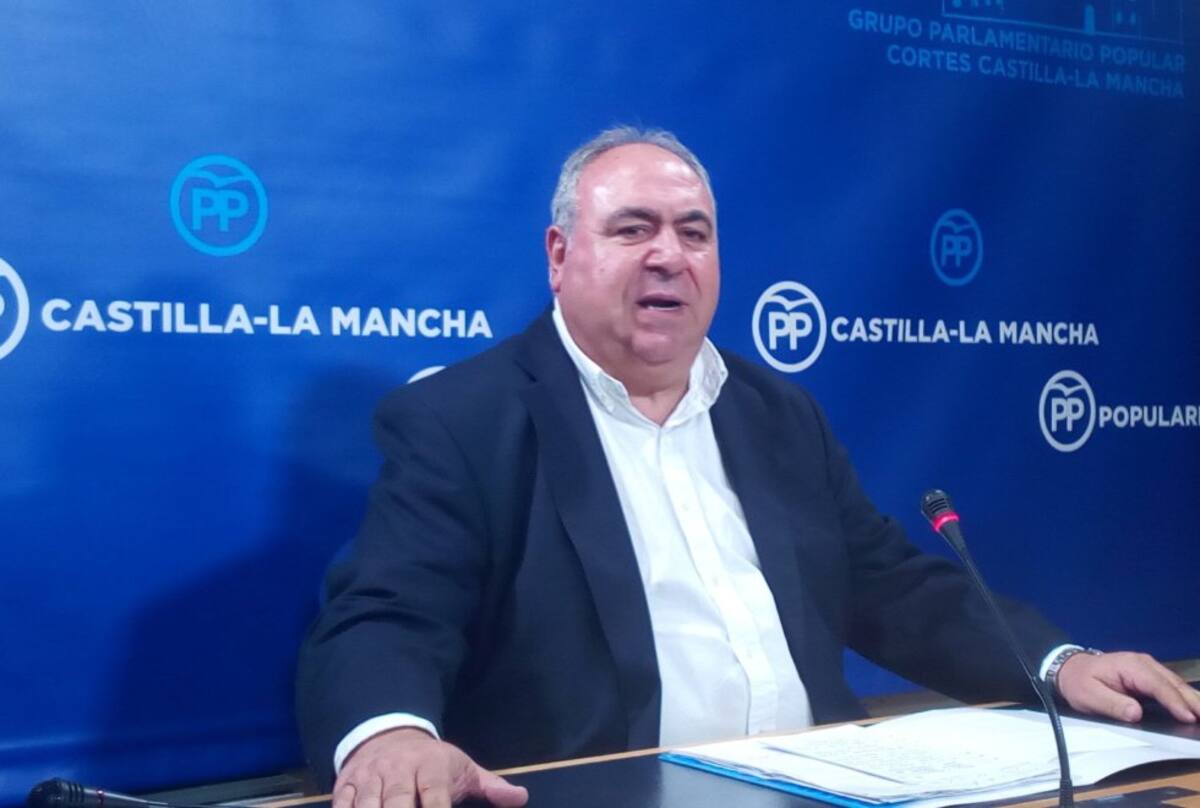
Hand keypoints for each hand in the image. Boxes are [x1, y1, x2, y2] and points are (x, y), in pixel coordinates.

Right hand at [333, 727, 528, 807]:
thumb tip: (521, 798)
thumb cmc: (433, 762)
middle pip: (396, 801)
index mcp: (430, 766)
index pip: (434, 794)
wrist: (389, 734)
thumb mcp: (463, 768)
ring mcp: (370, 777)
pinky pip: (342, 805)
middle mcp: (398, 770)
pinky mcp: (346, 785)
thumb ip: (490, 786)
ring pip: (367, 804)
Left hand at [1055, 651, 1199, 723]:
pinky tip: (1195, 708)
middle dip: (1193, 701)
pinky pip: (1171, 686)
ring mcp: (1149, 668)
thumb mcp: (1089, 695)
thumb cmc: (1079, 682)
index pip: (1157, 685)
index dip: (1174, 702)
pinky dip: (1185, 697)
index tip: (1189, 718)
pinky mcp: (1150, 675)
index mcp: (1130, 666)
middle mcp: (1144, 664)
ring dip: (1193, 699)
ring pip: (1176, 684)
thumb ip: (1112, 704)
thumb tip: (1136, 713)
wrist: (1069, 668)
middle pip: (1173, 683)